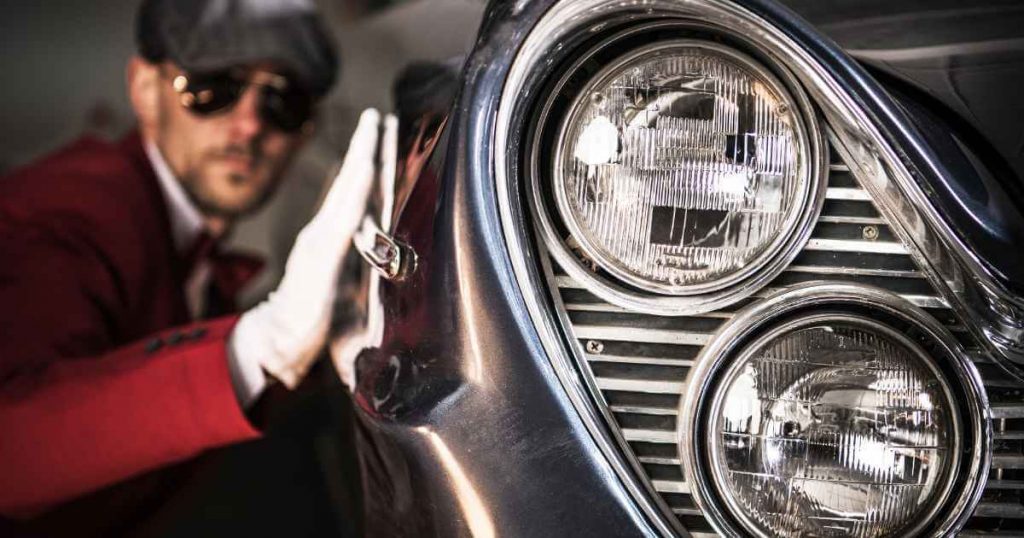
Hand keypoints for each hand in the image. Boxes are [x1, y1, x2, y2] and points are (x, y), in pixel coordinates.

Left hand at [231, 109, 397, 388]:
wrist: (275, 344)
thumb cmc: (300, 326)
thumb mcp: (316, 291)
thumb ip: (332, 253)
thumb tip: (354, 219)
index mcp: (325, 241)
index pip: (351, 194)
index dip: (365, 163)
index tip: (376, 133)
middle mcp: (321, 234)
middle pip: (347, 183)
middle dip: (363, 149)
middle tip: (375, 117)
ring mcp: (321, 241)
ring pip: (346, 192)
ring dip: (361, 162)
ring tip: (374, 138)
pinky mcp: (323, 251)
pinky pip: (345, 210)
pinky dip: (357, 189)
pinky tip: (364, 184)